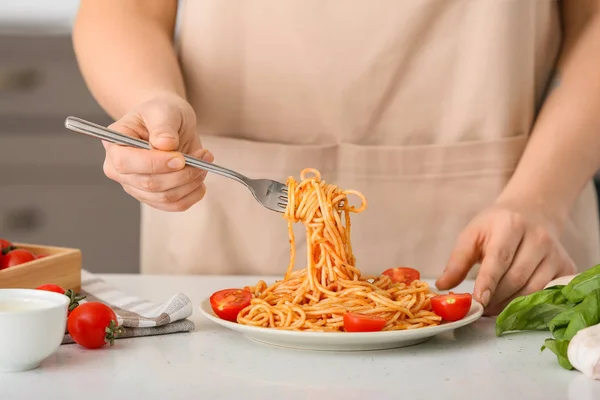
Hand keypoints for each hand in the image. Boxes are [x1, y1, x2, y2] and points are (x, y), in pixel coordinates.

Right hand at [102, 93, 213, 211]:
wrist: (170, 123)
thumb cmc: (162, 113)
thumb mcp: (164, 110)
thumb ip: (163, 125)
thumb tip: (165, 144)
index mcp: (115, 143)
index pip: (126, 163)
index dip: (155, 164)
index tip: (181, 158)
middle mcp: (119, 169)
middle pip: (149, 184)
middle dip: (182, 173)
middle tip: (203, 157)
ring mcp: (135, 186)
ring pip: (164, 197)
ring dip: (191, 182)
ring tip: (204, 162)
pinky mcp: (152, 197)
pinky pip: (173, 205)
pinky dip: (192, 195)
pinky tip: (200, 180)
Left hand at [435, 201, 575, 314]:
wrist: (532, 212)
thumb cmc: (496, 226)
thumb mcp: (473, 234)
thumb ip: (457, 260)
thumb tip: (442, 286)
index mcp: (511, 225)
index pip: (499, 258)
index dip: (488, 282)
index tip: (478, 301)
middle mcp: (538, 238)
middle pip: (516, 278)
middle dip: (495, 298)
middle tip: (479, 309)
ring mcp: (556, 253)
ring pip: (533, 289)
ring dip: (510, 305)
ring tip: (492, 308)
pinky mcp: (567, 267)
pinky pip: (548, 293)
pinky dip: (529, 304)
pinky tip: (513, 306)